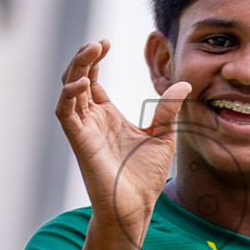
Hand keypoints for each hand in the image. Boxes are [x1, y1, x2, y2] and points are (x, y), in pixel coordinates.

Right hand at [56, 40, 189, 236]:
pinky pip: (65, 113)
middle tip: (98, 43)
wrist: (136, 207)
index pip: (92, 79)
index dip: (94, 59)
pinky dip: (69, 94)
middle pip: (77, 78)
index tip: (105, 42)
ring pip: (68, 90)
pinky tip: (83, 82)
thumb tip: (184, 84)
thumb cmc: (145, 178)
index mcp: (107, 116)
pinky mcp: (79, 141)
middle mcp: (91, 119)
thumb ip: (169, 109)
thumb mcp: (164, 135)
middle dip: (83, 57)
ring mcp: (83, 129)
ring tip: (91, 51)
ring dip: (76, 68)